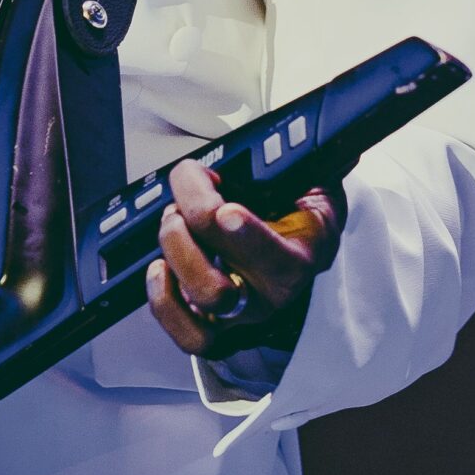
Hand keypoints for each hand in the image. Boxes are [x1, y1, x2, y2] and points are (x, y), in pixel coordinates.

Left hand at [146, 158, 344, 360]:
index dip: (244, 236)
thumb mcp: (314, 185)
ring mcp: (241, 314)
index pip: (274, 257)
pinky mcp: (215, 325)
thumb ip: (303, 165)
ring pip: (200, 306)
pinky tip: (159, 268)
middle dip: (189, 236)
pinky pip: (186, 333)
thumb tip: (307, 141)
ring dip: (174, 257)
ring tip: (172, 222)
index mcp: (301, 256)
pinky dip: (163, 301)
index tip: (226, 210)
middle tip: (181, 202)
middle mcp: (270, 293)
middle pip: (220, 289)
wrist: (299, 253)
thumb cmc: (299, 217)